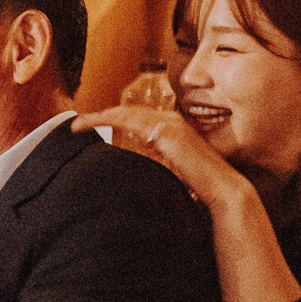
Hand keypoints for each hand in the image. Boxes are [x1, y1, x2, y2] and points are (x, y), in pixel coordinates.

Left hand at [73, 105, 253, 213]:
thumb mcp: (171, 172)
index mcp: (171, 129)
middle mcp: (171, 121)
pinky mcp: (169, 131)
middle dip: (101, 116)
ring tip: (79, 123)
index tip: (91, 128)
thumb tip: (137, 173)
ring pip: (127, 113)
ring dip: (101, 117)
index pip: (136, 119)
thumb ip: (156, 165)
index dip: (112, 120)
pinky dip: (111, 118)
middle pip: (128, 113)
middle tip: (77, 124)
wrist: (223, 189)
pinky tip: (94, 122)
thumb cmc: (201, 186)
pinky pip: (133, 120)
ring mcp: (171, 123)